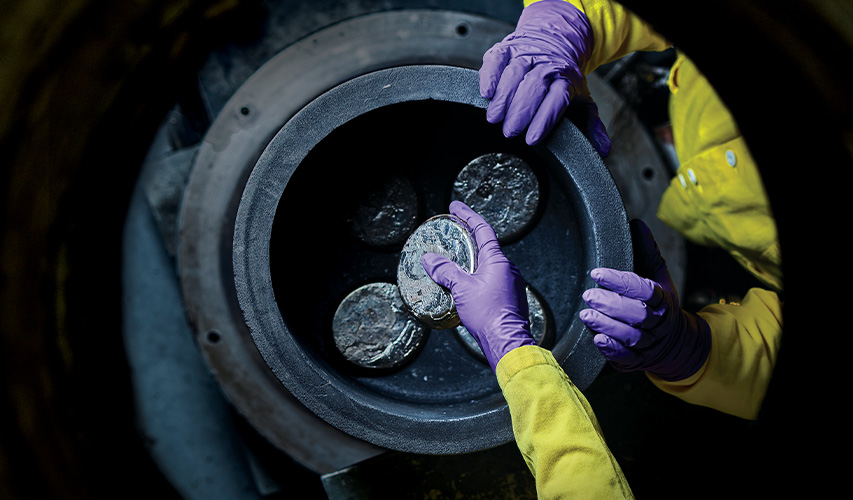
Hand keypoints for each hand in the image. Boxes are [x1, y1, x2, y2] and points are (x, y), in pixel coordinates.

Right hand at [421, 201, 534, 371]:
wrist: (508, 343)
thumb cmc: (488, 315)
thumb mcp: (462, 289)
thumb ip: (446, 271)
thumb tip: (429, 259)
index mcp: (498, 261)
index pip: (482, 229)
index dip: (467, 215)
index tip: (455, 206)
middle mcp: (508, 269)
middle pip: (485, 247)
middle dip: (467, 240)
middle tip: (452, 234)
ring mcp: (511, 284)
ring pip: (488, 266)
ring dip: (471, 262)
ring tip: (453, 264)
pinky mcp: (509, 299)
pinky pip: (491, 281)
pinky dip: (476, 278)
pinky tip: (465, 288)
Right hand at [479, 0, 609, 154]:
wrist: (553, 38)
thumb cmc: (562, 75)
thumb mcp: (581, 98)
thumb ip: (591, 125)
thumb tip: (603, 149)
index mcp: (566, 79)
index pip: (557, 99)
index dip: (544, 119)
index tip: (532, 139)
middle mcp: (545, 65)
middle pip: (534, 86)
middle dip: (521, 111)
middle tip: (510, 132)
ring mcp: (524, 55)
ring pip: (514, 73)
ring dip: (503, 97)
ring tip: (495, 117)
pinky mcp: (505, 49)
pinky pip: (497, 60)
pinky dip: (490, 75)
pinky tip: (486, 93)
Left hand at [579, 220, 710, 380]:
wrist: (676, 343)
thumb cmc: (659, 303)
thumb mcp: (658, 276)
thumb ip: (646, 251)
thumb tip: (635, 223)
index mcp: (662, 299)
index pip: (644, 289)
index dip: (621, 282)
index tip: (597, 273)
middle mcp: (657, 323)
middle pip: (637, 315)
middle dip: (611, 305)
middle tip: (588, 295)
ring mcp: (648, 344)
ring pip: (631, 337)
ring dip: (607, 326)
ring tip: (586, 315)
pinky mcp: (638, 361)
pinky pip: (627, 358)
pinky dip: (612, 351)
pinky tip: (597, 340)